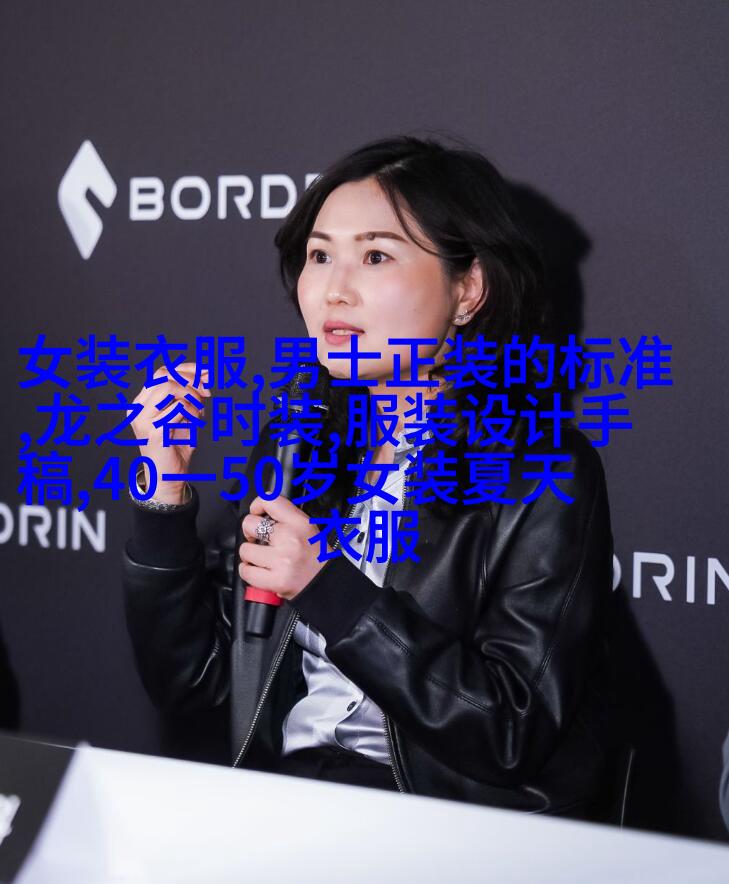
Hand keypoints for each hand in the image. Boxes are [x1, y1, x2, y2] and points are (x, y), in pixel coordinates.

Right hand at [129, 362, 210, 503]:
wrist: (167, 477)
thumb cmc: (175, 447)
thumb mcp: (184, 415)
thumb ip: (191, 396)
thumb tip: (206, 375)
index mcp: (142, 403)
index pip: (161, 372)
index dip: (186, 369)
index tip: (207, 374)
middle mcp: (138, 409)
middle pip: (163, 376)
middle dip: (191, 381)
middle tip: (206, 393)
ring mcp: (144, 421)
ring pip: (169, 389)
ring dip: (191, 396)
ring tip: (198, 410)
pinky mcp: (155, 433)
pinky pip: (178, 408)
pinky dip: (192, 411)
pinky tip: (195, 422)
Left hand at [239, 495, 333, 600]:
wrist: (327, 582)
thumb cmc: (317, 556)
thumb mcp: (307, 528)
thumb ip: (286, 517)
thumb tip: (261, 511)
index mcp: (299, 523)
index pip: (269, 500)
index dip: (257, 505)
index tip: (257, 512)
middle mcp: (290, 539)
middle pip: (250, 524)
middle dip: (250, 532)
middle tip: (257, 539)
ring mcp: (281, 560)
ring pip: (245, 550)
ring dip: (250, 555)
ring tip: (261, 558)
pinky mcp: (275, 580)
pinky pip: (246, 571)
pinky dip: (248, 571)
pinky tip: (258, 570)